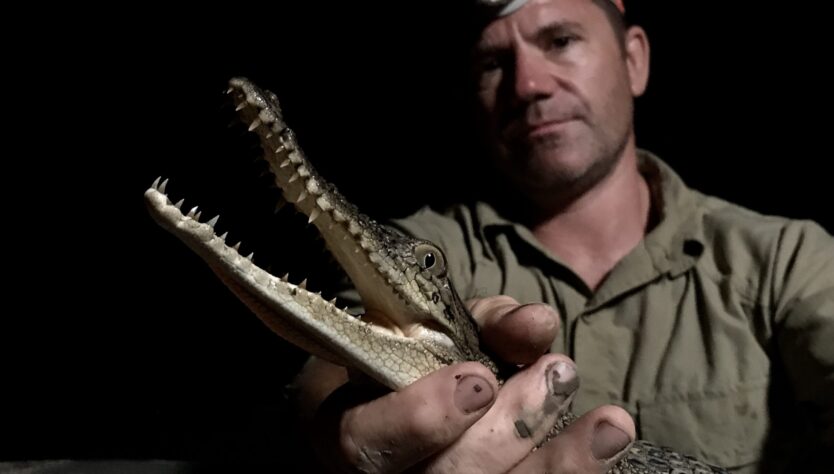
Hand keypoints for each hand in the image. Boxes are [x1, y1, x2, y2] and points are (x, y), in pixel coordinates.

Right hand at [295, 296, 634, 472]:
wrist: (407, 409)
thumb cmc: (417, 362)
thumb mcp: (441, 330)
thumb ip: (486, 325)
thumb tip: (537, 323)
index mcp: (348, 431)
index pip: (364, 443)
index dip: (421, 419)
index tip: (480, 379)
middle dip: (507, 432)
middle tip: (557, 375)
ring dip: (557, 466)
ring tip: (610, 423)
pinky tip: (607, 444)